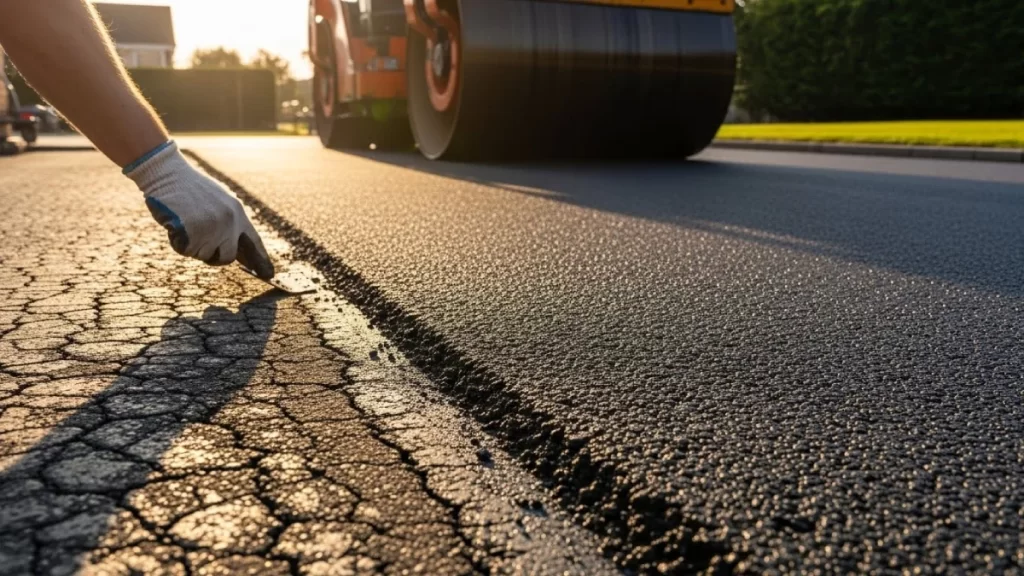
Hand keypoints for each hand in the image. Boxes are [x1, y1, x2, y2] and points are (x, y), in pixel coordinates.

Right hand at [126, 142, 274, 278]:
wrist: (168, 173)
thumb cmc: (189, 188)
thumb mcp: (218, 201)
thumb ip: (229, 222)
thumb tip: (236, 250)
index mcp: (238, 212)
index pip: (254, 242)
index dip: (260, 260)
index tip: (269, 275)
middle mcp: (229, 222)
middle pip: (227, 257)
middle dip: (214, 254)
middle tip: (199, 237)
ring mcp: (212, 228)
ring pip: (204, 255)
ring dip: (192, 245)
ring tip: (186, 222)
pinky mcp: (194, 233)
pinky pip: (186, 250)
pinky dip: (177, 241)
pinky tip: (175, 223)